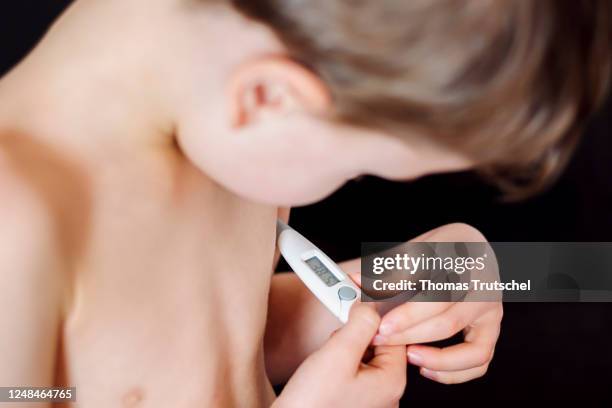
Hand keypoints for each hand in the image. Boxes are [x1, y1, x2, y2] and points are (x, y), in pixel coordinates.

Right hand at [273, 304, 406, 407]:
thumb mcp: (338, 354)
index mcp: (391, 381)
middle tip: (336, 331)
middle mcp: (386, 394)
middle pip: (379, 344)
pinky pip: (354, 371)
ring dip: (345, 346)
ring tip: (326, 355)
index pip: (394, 334)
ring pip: (364, 356)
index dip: (374, 314)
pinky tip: (324, 366)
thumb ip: (360, 324)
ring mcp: (370, 399)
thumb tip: (372, 305)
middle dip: (356, 332)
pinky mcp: (353, 401)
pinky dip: (340, 361)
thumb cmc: (312, 403)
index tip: (358, 299)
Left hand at [370, 223, 502, 383]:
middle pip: (448, 320)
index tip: (381, 324)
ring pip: (472, 347)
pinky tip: (425, 367)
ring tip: (407, 356)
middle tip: (381, 340)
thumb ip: (386, 269)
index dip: (407, 313)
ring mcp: (491, 310)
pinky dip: (454, 371)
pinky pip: (479, 360)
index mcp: (463, 261)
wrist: (465, 249)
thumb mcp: (412, 250)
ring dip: (437, 358)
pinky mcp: (491, 330)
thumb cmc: (435, 250)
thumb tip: (355, 281)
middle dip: (411, 335)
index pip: (436, 293)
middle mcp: (484, 286)